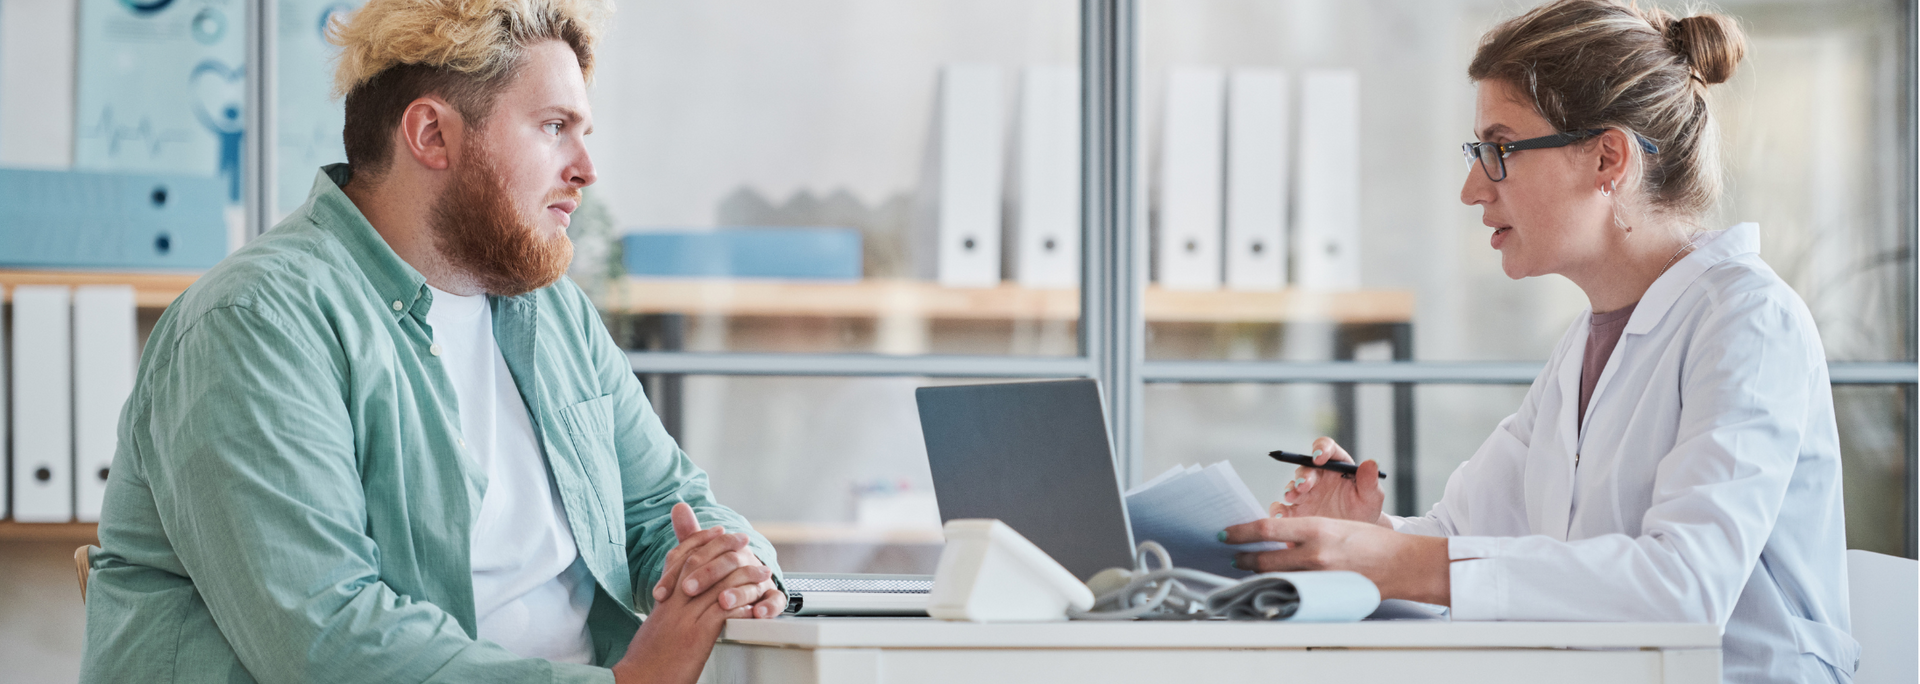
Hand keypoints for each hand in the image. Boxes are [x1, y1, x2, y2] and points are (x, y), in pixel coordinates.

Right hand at [612, 504, 765, 683]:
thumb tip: (672, 600)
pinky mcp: (697, 637)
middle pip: (699, 562)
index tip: (717, 530)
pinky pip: (724, 612)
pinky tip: (757, 603)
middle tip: (742, 538)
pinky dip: (743, 605)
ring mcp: (685, 619)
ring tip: (762, 572)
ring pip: (717, 584)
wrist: (637, 682)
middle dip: (724, 547)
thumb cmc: (646, 662)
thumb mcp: (653, 627)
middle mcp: (673, 604)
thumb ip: (666, 609)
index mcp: (664, 601)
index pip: (680, 558)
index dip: (700, 540)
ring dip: (744, 575)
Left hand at [1224, 516, 1450, 604]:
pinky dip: (1278, 587)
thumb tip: (1275, 534)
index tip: (1227, 533)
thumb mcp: (1336, 524)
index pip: (1266, 529)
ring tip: (1247, 571)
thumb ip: (1305, 531)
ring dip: (1257, 575)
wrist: (1401, 564)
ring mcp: (1319, 577)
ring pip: (1275, 577)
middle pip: (1264, 558)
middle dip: (1242, 559)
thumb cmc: (1372, 541)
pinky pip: (1293, 591)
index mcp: (1317, 529)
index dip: (1241, 532)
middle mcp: (1315, 553)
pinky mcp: (1325, 594)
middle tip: (1232, 556)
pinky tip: (1271, 585)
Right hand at [1270, 437, 1388, 526]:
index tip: (1319, 457)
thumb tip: (1371, 462)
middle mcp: (1317, 476)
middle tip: (1304, 485)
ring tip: (1292, 497)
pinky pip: (1282, 508)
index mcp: (1336, 465)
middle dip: (1304, 475)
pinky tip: (1281, 516)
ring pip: (1292, 485)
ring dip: (1290, 490)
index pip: (1327, 448)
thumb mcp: (1372, 497)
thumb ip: (1370, 480)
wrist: (1355, 536)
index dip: (1321, 449)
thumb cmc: (1365, 510)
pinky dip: (1278, 511)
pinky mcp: (1296, 512)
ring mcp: (1305, 494)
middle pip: (1305, 467)